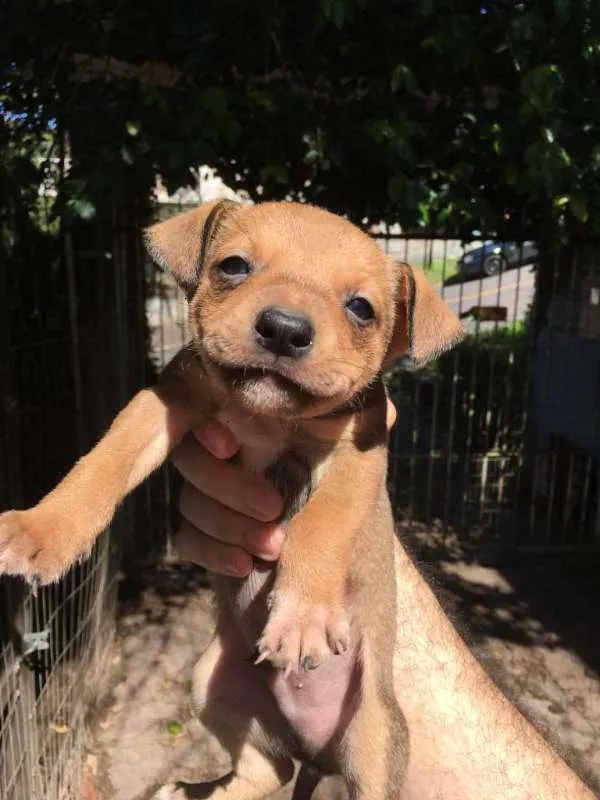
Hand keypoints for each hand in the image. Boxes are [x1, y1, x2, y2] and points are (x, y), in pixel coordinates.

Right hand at [172, 399, 396, 575]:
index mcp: (269, 426)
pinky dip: (211, 551)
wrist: (344, 594)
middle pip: (192, 453)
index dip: (211, 426)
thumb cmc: (357, 521)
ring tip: (275, 547)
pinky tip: (245, 564)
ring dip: (226, 525)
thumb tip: (387, 408)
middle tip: (274, 507)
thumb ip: (361, 446)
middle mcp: (240, 453)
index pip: (216, 408)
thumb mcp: (360, 480)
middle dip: (228, 486)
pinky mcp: (212, 533)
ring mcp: (221, 495)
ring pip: (189, 498)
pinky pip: (186, 535)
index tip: (231, 447)